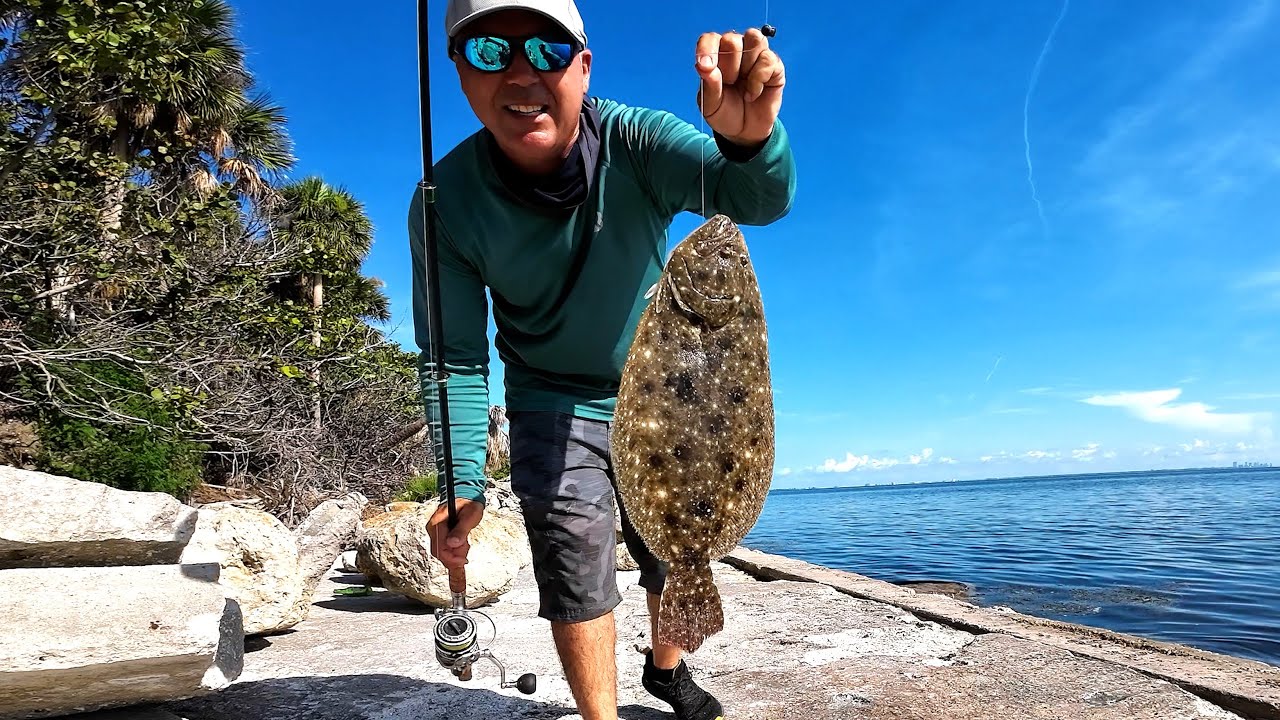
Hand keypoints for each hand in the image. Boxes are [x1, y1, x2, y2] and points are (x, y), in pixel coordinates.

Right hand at [427, 497, 484, 570]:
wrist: (466, 496)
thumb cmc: (469, 504)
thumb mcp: (470, 516)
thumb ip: (461, 530)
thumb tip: (452, 544)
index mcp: (437, 523)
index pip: (439, 548)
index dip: (451, 558)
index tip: (463, 560)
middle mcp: (432, 529)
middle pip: (439, 553)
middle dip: (453, 557)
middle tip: (466, 551)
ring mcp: (434, 532)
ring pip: (441, 552)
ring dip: (454, 554)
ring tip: (466, 544)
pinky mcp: (438, 534)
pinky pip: (443, 548)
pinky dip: (453, 551)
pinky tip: (462, 544)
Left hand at [695, 27, 785, 146]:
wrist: (745, 131)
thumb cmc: (725, 113)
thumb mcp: (710, 105)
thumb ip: (708, 85)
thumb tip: (705, 66)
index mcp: (716, 55)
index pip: (710, 39)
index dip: (707, 49)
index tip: (705, 67)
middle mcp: (737, 50)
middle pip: (732, 40)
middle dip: (728, 66)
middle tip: (729, 84)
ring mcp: (756, 55)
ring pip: (754, 39)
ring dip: (746, 66)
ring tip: (742, 86)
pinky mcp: (774, 66)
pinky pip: (768, 59)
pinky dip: (758, 79)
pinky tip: (753, 94)